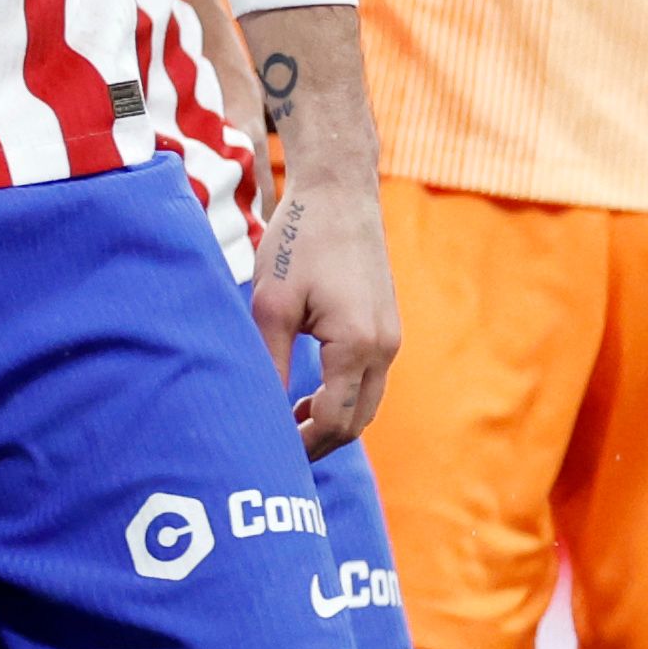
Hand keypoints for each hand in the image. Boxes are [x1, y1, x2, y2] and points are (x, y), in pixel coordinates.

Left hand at [242, 3, 394, 454]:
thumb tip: (256, 412)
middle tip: (272, 450)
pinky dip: (341, 398)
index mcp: (358, 347)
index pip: (334, 421)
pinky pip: (368, 381)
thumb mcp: (271, 304)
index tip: (265, 454)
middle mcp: (385, 349)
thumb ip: (267, 361)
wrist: (340, 194)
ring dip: (330, 422)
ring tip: (284, 424)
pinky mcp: (385, 328)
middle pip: (356, 422)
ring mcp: (390, 339)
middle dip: (317, 442)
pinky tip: (304, 395)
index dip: (300, 445)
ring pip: (366, 405)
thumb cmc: (300, 242)